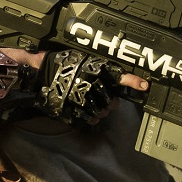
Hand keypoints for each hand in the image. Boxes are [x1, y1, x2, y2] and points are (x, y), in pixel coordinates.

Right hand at [0, 48, 146, 124]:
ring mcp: (82, 101)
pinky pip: (90, 120)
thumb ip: (101, 70)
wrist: (37, 74)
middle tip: (100, 96)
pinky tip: (83, 110)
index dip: (133, 81)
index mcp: (95, 71)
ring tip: (88, 102)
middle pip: (112, 102)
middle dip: (110, 102)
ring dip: (99, 110)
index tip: (144, 85)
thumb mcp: (84, 61)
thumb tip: (117, 80)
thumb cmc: (60, 65)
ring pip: (102, 113)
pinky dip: (90, 118)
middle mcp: (91, 86)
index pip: (119, 76)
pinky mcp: (74, 112)